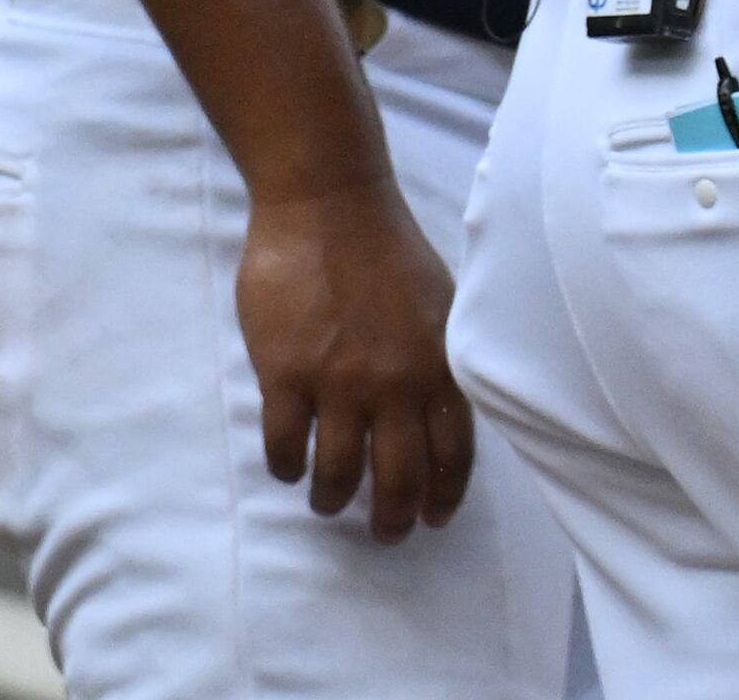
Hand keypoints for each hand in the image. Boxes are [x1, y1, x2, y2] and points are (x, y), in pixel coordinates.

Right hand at [235, 174, 475, 542]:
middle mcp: (397, 382)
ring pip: (337, 475)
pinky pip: (285, 448)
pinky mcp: (286, 376)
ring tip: (328, 502)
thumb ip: (440, 360)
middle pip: (399, 478)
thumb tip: (440, 415)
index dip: (445, 494)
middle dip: (391, 519)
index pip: (453, 450)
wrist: (328, 204)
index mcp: (440, 363)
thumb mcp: (439, 304)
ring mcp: (339, 382)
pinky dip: (286, 469)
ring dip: (332, 500)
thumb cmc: (387, 248)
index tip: (435, 518)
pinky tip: (288, 466)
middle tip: (383, 534)